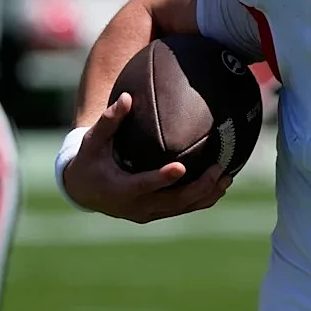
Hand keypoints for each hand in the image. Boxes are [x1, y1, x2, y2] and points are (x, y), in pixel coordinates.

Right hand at [62, 93, 232, 222]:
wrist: (83, 191)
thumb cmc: (90, 160)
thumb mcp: (93, 141)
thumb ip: (109, 121)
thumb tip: (127, 97)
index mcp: (120, 189)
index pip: (144, 184)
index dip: (162, 178)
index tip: (181, 167)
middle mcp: (135, 206)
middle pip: (173, 201)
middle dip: (199, 187)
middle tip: (219, 168)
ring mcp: (147, 213)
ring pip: (182, 207)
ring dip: (206, 195)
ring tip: (227, 178)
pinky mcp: (156, 214)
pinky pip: (182, 209)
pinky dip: (201, 200)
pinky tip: (219, 187)